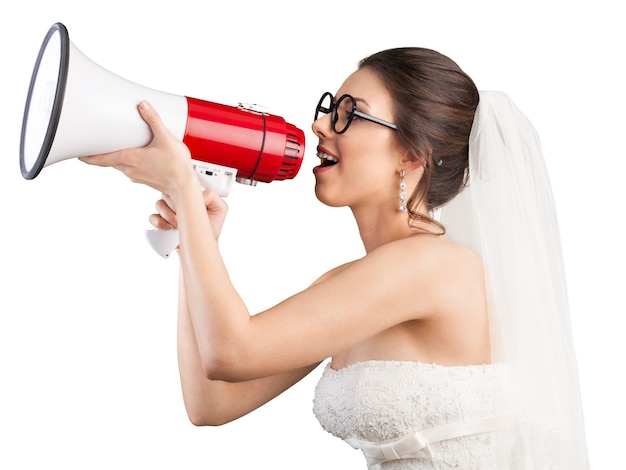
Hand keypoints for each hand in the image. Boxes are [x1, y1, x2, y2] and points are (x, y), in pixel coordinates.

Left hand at [79, 100, 196, 197]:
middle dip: (103, 153)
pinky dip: (130, 163)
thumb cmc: (176, 167)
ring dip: (118, 158)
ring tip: (121, 148)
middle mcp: (130, 169)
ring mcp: (137, 176)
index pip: (101, 159)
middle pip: (109, 161)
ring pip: (121, 166)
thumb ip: (153, 120)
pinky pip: (132, 170)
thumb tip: (143, 106)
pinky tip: (140, 157)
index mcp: (130, 158)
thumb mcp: (165, 138)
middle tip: (97, 145)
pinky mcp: (145, 179)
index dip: (87, 156)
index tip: (79, 153)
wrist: (185, 187)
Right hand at [150, 188, 228, 239]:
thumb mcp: (220, 210)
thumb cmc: (211, 228)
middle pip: (168, 192)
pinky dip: (159, 222)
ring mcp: (168, 209)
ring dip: (169, 215)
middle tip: (184, 214)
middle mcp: (178, 199)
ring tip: (179, 224)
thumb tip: (199, 194)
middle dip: (176, 205)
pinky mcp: (161, 220)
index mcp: (190, 194)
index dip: (181, 189)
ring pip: (160, 204)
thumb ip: (214, 197)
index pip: (181, 183)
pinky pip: (153, 217)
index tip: (187, 200)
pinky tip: (169, 227)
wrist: (201, 246)